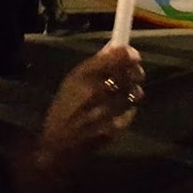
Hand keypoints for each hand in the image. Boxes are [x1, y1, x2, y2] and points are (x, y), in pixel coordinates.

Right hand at [36, 45, 144, 169]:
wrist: (57, 146)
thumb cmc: (64, 109)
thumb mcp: (73, 81)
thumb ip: (97, 63)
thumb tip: (117, 45)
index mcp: (83, 75)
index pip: (120, 57)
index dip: (130, 55)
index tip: (134, 57)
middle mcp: (95, 91)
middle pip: (131, 75)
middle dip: (135, 74)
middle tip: (134, 75)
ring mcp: (105, 112)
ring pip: (134, 94)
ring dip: (132, 93)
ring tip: (121, 96)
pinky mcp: (113, 129)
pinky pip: (130, 112)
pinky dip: (127, 111)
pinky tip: (116, 113)